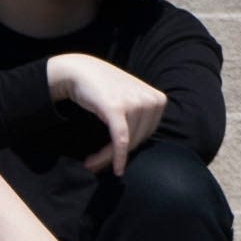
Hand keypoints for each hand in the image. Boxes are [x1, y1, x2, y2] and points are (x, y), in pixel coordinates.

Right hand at [46, 54, 171, 174]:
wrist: (81, 70)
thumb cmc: (106, 88)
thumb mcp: (132, 98)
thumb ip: (142, 117)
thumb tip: (141, 148)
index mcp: (158, 99)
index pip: (148, 134)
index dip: (131, 149)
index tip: (115, 158)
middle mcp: (151, 100)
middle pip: (139, 140)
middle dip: (119, 156)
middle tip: (97, 166)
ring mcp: (135, 103)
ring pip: (127, 143)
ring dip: (107, 158)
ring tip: (91, 163)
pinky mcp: (117, 109)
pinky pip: (121, 140)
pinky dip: (117, 157)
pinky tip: (116, 170)